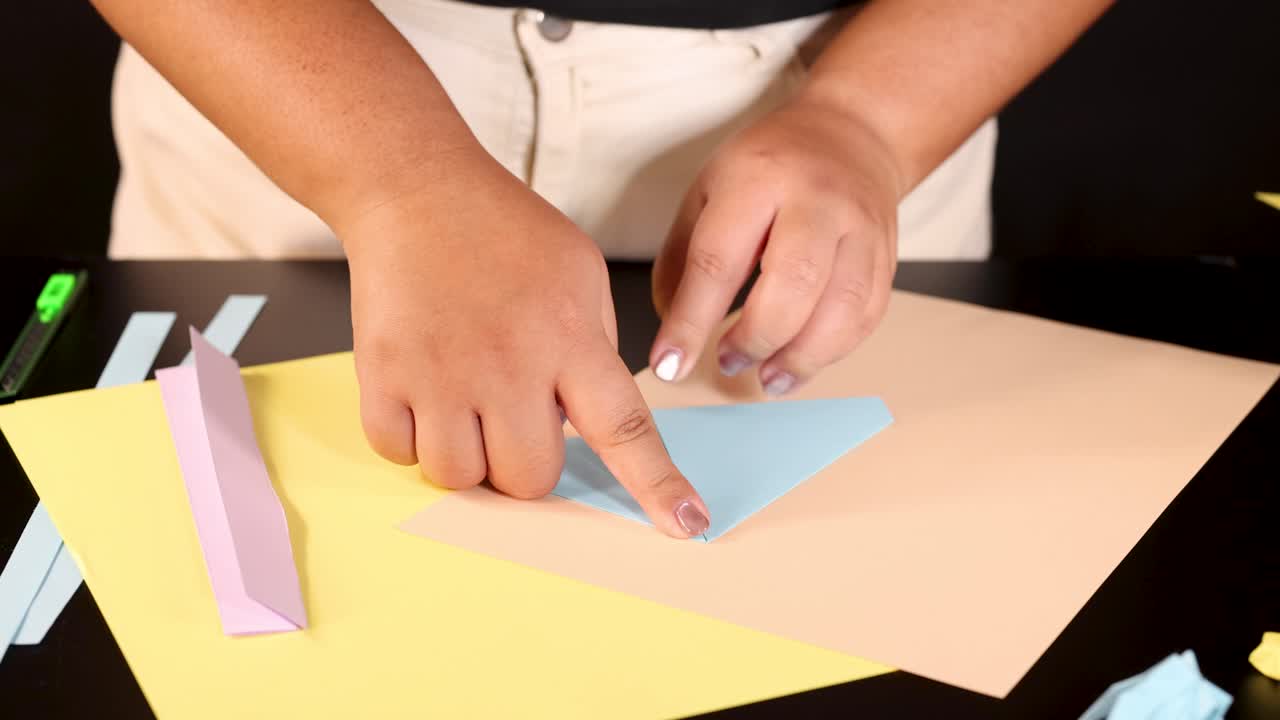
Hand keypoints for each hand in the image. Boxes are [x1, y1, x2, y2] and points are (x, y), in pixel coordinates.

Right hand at [340, 150, 710, 537]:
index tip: (687, 523)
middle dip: (527, 467)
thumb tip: (591, 420)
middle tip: (515, 420)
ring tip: (465, 405)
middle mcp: (509, 363)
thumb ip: (595, 347)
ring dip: (469, 457)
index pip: (626, 429)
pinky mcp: (384, 373)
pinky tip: (424, 394)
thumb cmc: (503, 229)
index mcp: (569, 337)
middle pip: (529, 479)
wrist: (415, 189)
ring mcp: (441, 372)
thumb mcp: (581, 273)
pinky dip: (412, 438)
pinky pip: (399, 452)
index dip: (658, 484)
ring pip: (461, 477)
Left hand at [650, 90, 901, 393]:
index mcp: (758, 179)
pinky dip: (832, 352)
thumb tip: (674, 332)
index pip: (718, 260)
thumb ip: (683, 259)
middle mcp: (817, 200)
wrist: (851, 135)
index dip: (691, 321)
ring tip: (766, 379)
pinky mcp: (887, 255)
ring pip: (841, 307)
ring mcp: (861, 228)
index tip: (669, 364)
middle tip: (727, 362)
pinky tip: (800, 362)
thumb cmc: (769, 167)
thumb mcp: (708, 190)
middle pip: (792, 283)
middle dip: (755, 338)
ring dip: (799, 358)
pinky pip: (866, 315)